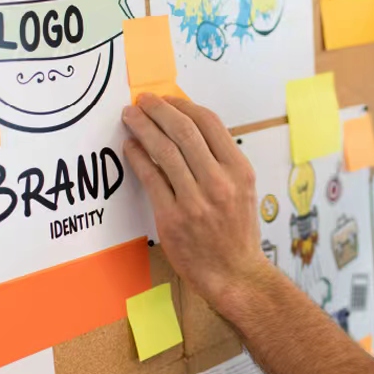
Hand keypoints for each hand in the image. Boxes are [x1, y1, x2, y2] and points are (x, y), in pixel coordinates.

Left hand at [121, 94, 274, 318]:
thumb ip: (221, 160)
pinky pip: (151, 179)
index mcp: (239, 170)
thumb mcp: (243, 189)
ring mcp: (195, 201)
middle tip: (142, 101)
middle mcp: (219, 182)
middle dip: (158, 110)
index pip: (209, 123)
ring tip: (130, 117)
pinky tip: (130, 147)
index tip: (167, 100)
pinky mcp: (173, 218)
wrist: (235, 274)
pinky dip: (138, 158)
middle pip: (183, 131)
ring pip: (164, 151)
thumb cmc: (237, 231)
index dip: (183, 105)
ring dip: (143, 128)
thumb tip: (188, 128)